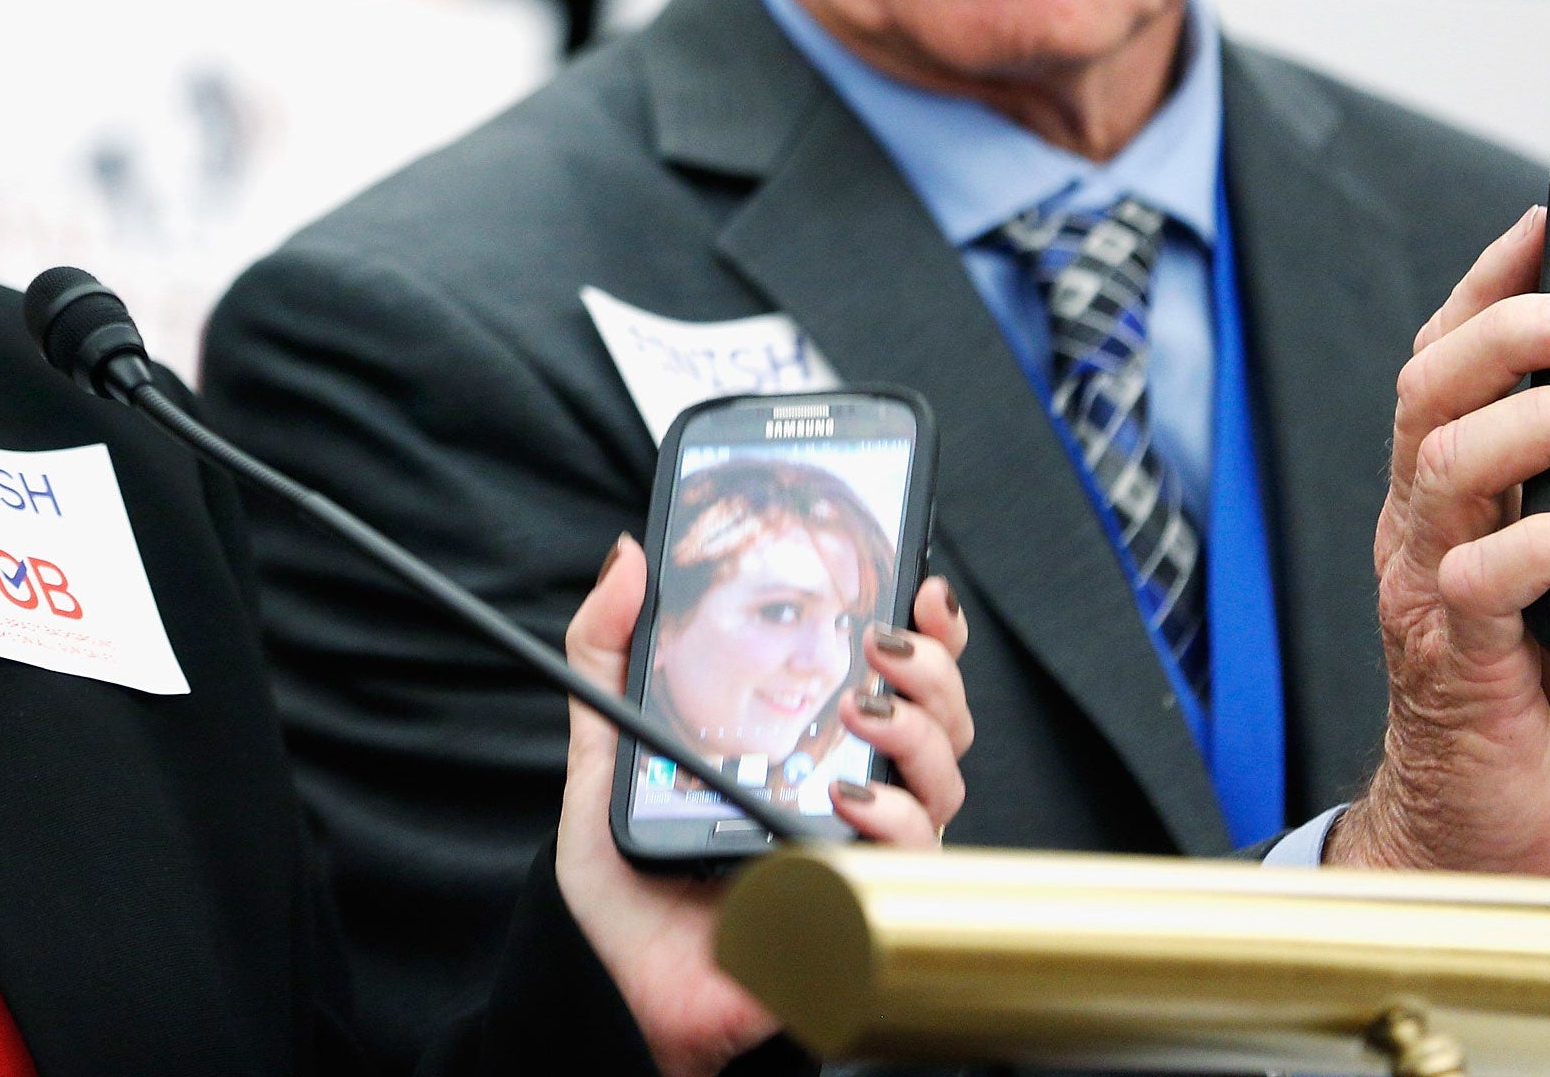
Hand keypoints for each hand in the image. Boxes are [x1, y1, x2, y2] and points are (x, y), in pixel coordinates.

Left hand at [554, 539, 971, 1076]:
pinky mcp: (861, 915)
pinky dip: (896, 824)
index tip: (922, 588)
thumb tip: (627, 557)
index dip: (927, 634)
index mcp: (806, 748)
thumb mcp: (605, 750)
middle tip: (883, 647)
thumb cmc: (624, 887)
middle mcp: (849, 797)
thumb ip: (608, 650)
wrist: (618, 993)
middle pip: (940, 721)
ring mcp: (862, 857)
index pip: (892, 680)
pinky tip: (850, 804)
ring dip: (919, 734)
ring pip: (944, 784)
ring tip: (862, 714)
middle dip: (934, 671)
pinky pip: (914, 867)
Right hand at [1332, 207, 1549, 871]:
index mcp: (1450, 491)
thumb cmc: (1538, 696)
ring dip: (1530, 419)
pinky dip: (1541, 544)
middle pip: (1427, 390)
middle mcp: (1421, 520)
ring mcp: (1423, 579)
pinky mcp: (1447, 649)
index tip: (1543, 222)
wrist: (1478, 819)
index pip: (1448, 361)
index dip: (1488, 286)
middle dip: (1502, 329)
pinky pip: (1478, 580)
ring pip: (1441, 464)